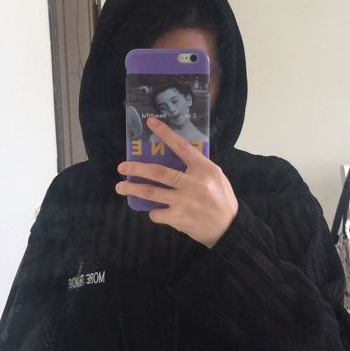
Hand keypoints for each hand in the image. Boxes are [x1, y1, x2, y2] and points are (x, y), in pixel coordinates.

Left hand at [115, 117, 238, 247]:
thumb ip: (198, 167)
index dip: (165, 133)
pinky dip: (153, 212)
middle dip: (136, 168)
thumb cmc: (222, 200)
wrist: (229, 228)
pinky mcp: (179, 218)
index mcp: (204, 169)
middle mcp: (193, 183)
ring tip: (120, 187)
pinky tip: (156, 211)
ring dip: (132, 189)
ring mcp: (184, 202)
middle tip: (122, 167)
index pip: (182, 146)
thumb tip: (174, 157)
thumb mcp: (216, 177)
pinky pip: (157, 213)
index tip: (151, 122)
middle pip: (158, 172)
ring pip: (151, 192)